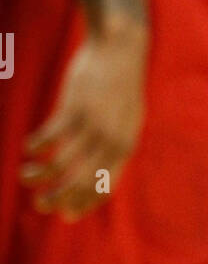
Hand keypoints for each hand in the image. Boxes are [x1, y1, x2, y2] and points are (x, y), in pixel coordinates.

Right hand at [20, 0, 147, 221]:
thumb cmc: (120, 86)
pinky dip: (37, 146)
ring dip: (40, 174)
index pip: (105, 187)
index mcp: (125, 147)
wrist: (121, 48)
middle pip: (81, 181)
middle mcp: (111, 140)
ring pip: (61, 161)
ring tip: (26, 176)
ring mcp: (94, 124)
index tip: (64, 215)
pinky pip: (51, 135)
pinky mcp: (76, 106)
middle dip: (58, 198)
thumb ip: (114, 145)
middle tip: (40, 205)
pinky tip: (29, 148)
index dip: (83, 204)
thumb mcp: (126, 120)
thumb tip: (101, 168)